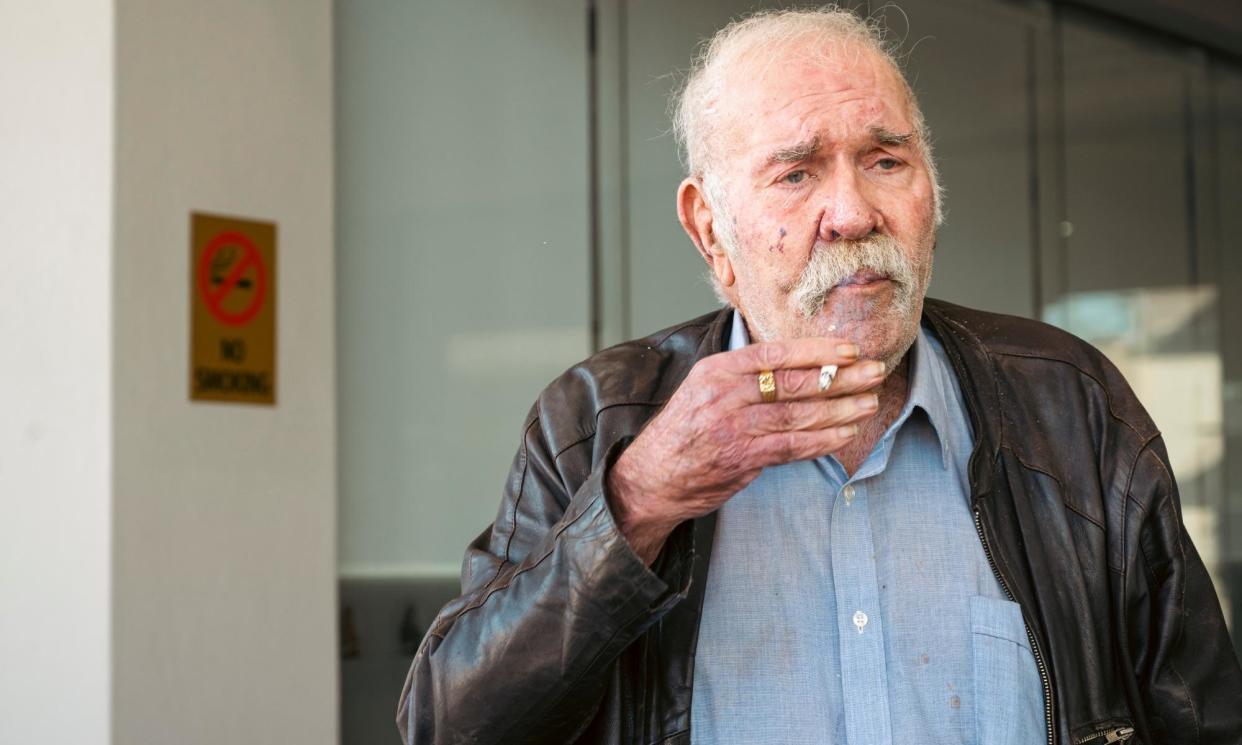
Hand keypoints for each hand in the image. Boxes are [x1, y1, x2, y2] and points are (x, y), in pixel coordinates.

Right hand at [607, 338, 886, 563]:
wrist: (651, 477)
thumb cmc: (684, 432)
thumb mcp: (703, 388)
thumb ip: (742, 375)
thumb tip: (792, 361)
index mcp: (717, 370)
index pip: (774, 353)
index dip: (816, 351)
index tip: (849, 350)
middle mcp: (724, 395)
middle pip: (793, 383)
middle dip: (840, 377)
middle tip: (875, 372)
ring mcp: (733, 428)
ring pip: (798, 415)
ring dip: (840, 409)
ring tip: (869, 403)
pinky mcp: (741, 459)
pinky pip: (791, 447)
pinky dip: (821, 440)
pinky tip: (845, 434)